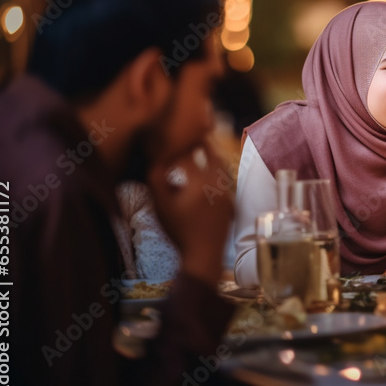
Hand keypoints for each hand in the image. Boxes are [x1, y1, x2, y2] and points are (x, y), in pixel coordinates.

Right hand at [146, 142, 233, 284]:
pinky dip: (218, 170)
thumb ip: (156, 180)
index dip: (176, 144)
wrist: (204, 254)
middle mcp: (216, 183)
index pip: (186, 155)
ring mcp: (225, 193)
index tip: (171, 134)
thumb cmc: (180, 231)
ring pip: (221, 166)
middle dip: (202, 142)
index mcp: (199, 181)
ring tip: (205, 148)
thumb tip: (156, 160)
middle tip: (196, 131)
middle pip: (210, 155)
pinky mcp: (229, 202)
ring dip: (213, 155)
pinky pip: (225, 180)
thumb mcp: (161, 206)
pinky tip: (212, 171)